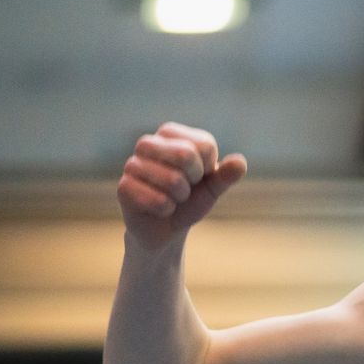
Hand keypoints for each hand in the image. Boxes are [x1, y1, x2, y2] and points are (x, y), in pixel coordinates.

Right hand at [116, 121, 247, 252]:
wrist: (166, 228)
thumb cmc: (190, 200)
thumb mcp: (213, 188)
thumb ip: (226, 175)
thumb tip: (240, 163)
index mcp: (172, 135)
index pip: (203, 145)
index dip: (207, 167)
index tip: (198, 176)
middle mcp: (149, 143)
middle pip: (184, 154)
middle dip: (192, 180)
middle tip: (184, 188)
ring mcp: (132, 164)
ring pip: (172, 179)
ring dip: (179, 198)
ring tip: (171, 199)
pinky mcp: (124, 187)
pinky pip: (157, 200)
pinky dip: (166, 210)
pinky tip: (158, 210)